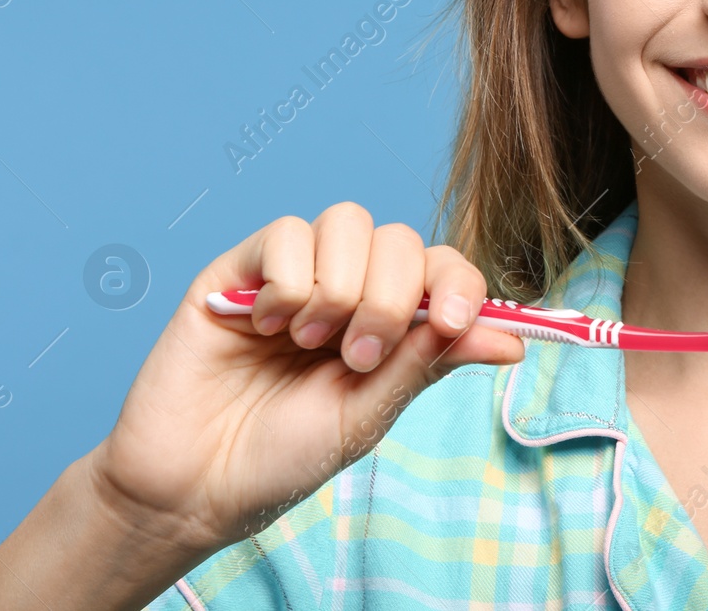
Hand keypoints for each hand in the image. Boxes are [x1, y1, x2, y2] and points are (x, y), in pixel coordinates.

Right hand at [88, 202, 524, 556]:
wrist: (196, 484)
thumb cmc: (282, 455)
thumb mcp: (368, 415)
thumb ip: (429, 364)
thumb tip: (512, 338)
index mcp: (391, 321)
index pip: (443, 267)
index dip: (460, 282)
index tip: (454, 321)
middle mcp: (349, 286)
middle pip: (401, 240)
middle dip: (393, 299)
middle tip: (359, 358)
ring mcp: (296, 273)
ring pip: (348, 223)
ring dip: (342, 288)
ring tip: (312, 344)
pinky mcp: (242, 269)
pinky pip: (288, 233)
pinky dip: (291, 282)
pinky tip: (269, 325)